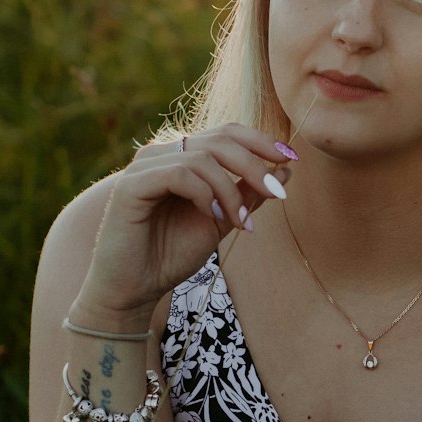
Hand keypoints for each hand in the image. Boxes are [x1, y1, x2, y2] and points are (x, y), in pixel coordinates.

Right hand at [72, 126, 294, 324]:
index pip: (227, 133)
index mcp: (183, 157)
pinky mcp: (132, 185)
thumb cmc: (171, 255)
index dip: (261, 141)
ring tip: (240, 224)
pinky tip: (212, 217)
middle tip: (277, 193)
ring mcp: (145, 166)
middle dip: (255, 165)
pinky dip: (204, 194)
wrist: (134, 288)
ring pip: (203, 158)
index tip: (290, 158)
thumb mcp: (221, 221)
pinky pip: (179, 174)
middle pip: (220, 140)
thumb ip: (248, 195)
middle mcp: (163, 154)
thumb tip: (286, 170)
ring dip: (231, 191)